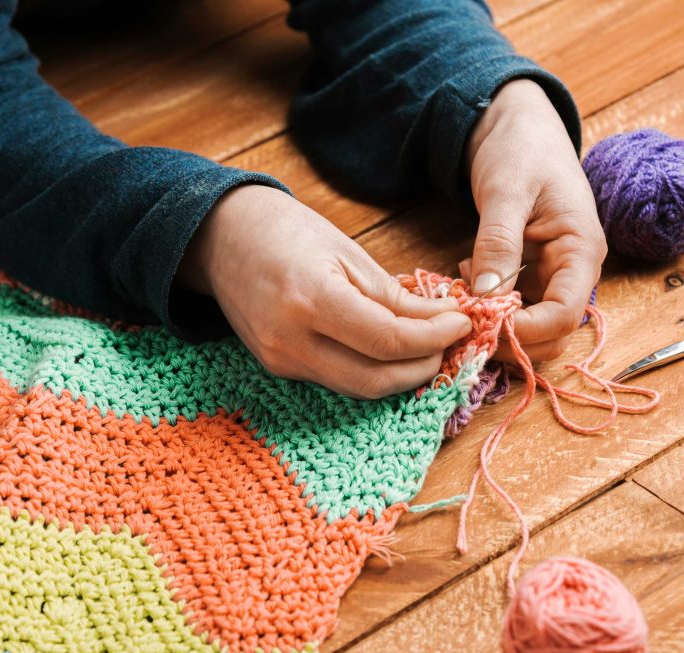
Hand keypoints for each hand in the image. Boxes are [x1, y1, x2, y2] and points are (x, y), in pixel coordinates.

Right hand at [177, 185, 471, 398]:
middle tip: (451, 342)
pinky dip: (371, 370)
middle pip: (376, 380)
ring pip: (358, 388)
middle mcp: (290, 341)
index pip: (389, 340)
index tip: (462, 322)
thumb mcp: (348, 252)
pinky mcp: (278, 368)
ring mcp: (280, 360)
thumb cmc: (287, 232)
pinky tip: (391, 351)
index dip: (434, 338)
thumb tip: (445, 320)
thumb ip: (396, 296)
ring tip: (428, 348)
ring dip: (401, 375)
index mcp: (310, 299)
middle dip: (423, 366)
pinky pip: (337, 380)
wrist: (220, 238)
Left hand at [463, 79, 606, 361]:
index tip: (482, 325)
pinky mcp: (531, 275)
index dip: (526, 331)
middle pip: (552, 334)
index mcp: (580, 250)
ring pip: (531, 328)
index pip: (565, 315)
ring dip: (495, 325)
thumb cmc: (520, 149)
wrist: (518, 126)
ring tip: (463, 293)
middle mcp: (572, 271)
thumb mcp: (505, 191)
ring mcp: (552, 276)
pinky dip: (488, 307)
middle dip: (509, 338)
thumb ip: (498, 242)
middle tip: (464, 319)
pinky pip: (514, 309)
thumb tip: (488, 297)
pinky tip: (467, 279)